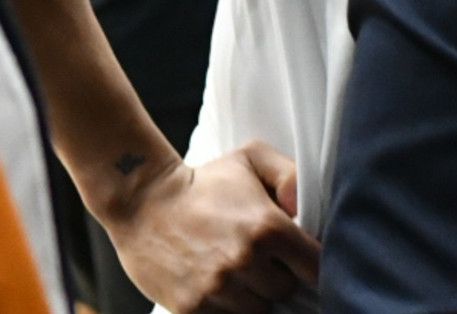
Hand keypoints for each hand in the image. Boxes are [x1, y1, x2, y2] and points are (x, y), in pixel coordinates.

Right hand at [96, 142, 321, 313]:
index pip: (315, 267)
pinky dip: (224, 308)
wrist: (141, 201)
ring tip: (235, 272)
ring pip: (257, 311)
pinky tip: (215, 285)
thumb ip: (292, 176)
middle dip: (277, 278)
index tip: (301, 261)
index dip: (309, 266)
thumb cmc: (203, 181)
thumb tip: (306, 208)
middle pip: (285, 291)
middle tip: (258, 260)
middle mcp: (244, 260)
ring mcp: (216, 287)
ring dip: (251, 296)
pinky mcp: (190, 307)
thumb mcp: (252, 158)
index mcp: (268, 228)